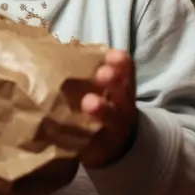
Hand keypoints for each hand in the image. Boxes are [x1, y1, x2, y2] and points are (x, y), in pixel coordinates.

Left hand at [80, 50, 136, 169]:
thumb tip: (67, 45)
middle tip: (103, 73)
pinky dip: (84, 136)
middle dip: (114, 81)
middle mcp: (122, 108)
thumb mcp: (103, 88)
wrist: (114, 145)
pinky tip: (71, 129)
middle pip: (123, 93)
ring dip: (102, 109)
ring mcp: (114, 129)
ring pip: (112, 118)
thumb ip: (91, 71)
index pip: (127, 72)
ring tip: (89, 102)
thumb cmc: (102, 105)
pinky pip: (93, 142)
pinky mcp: (99, 148)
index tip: (114, 54)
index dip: (122, 63)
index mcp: (122, 88)